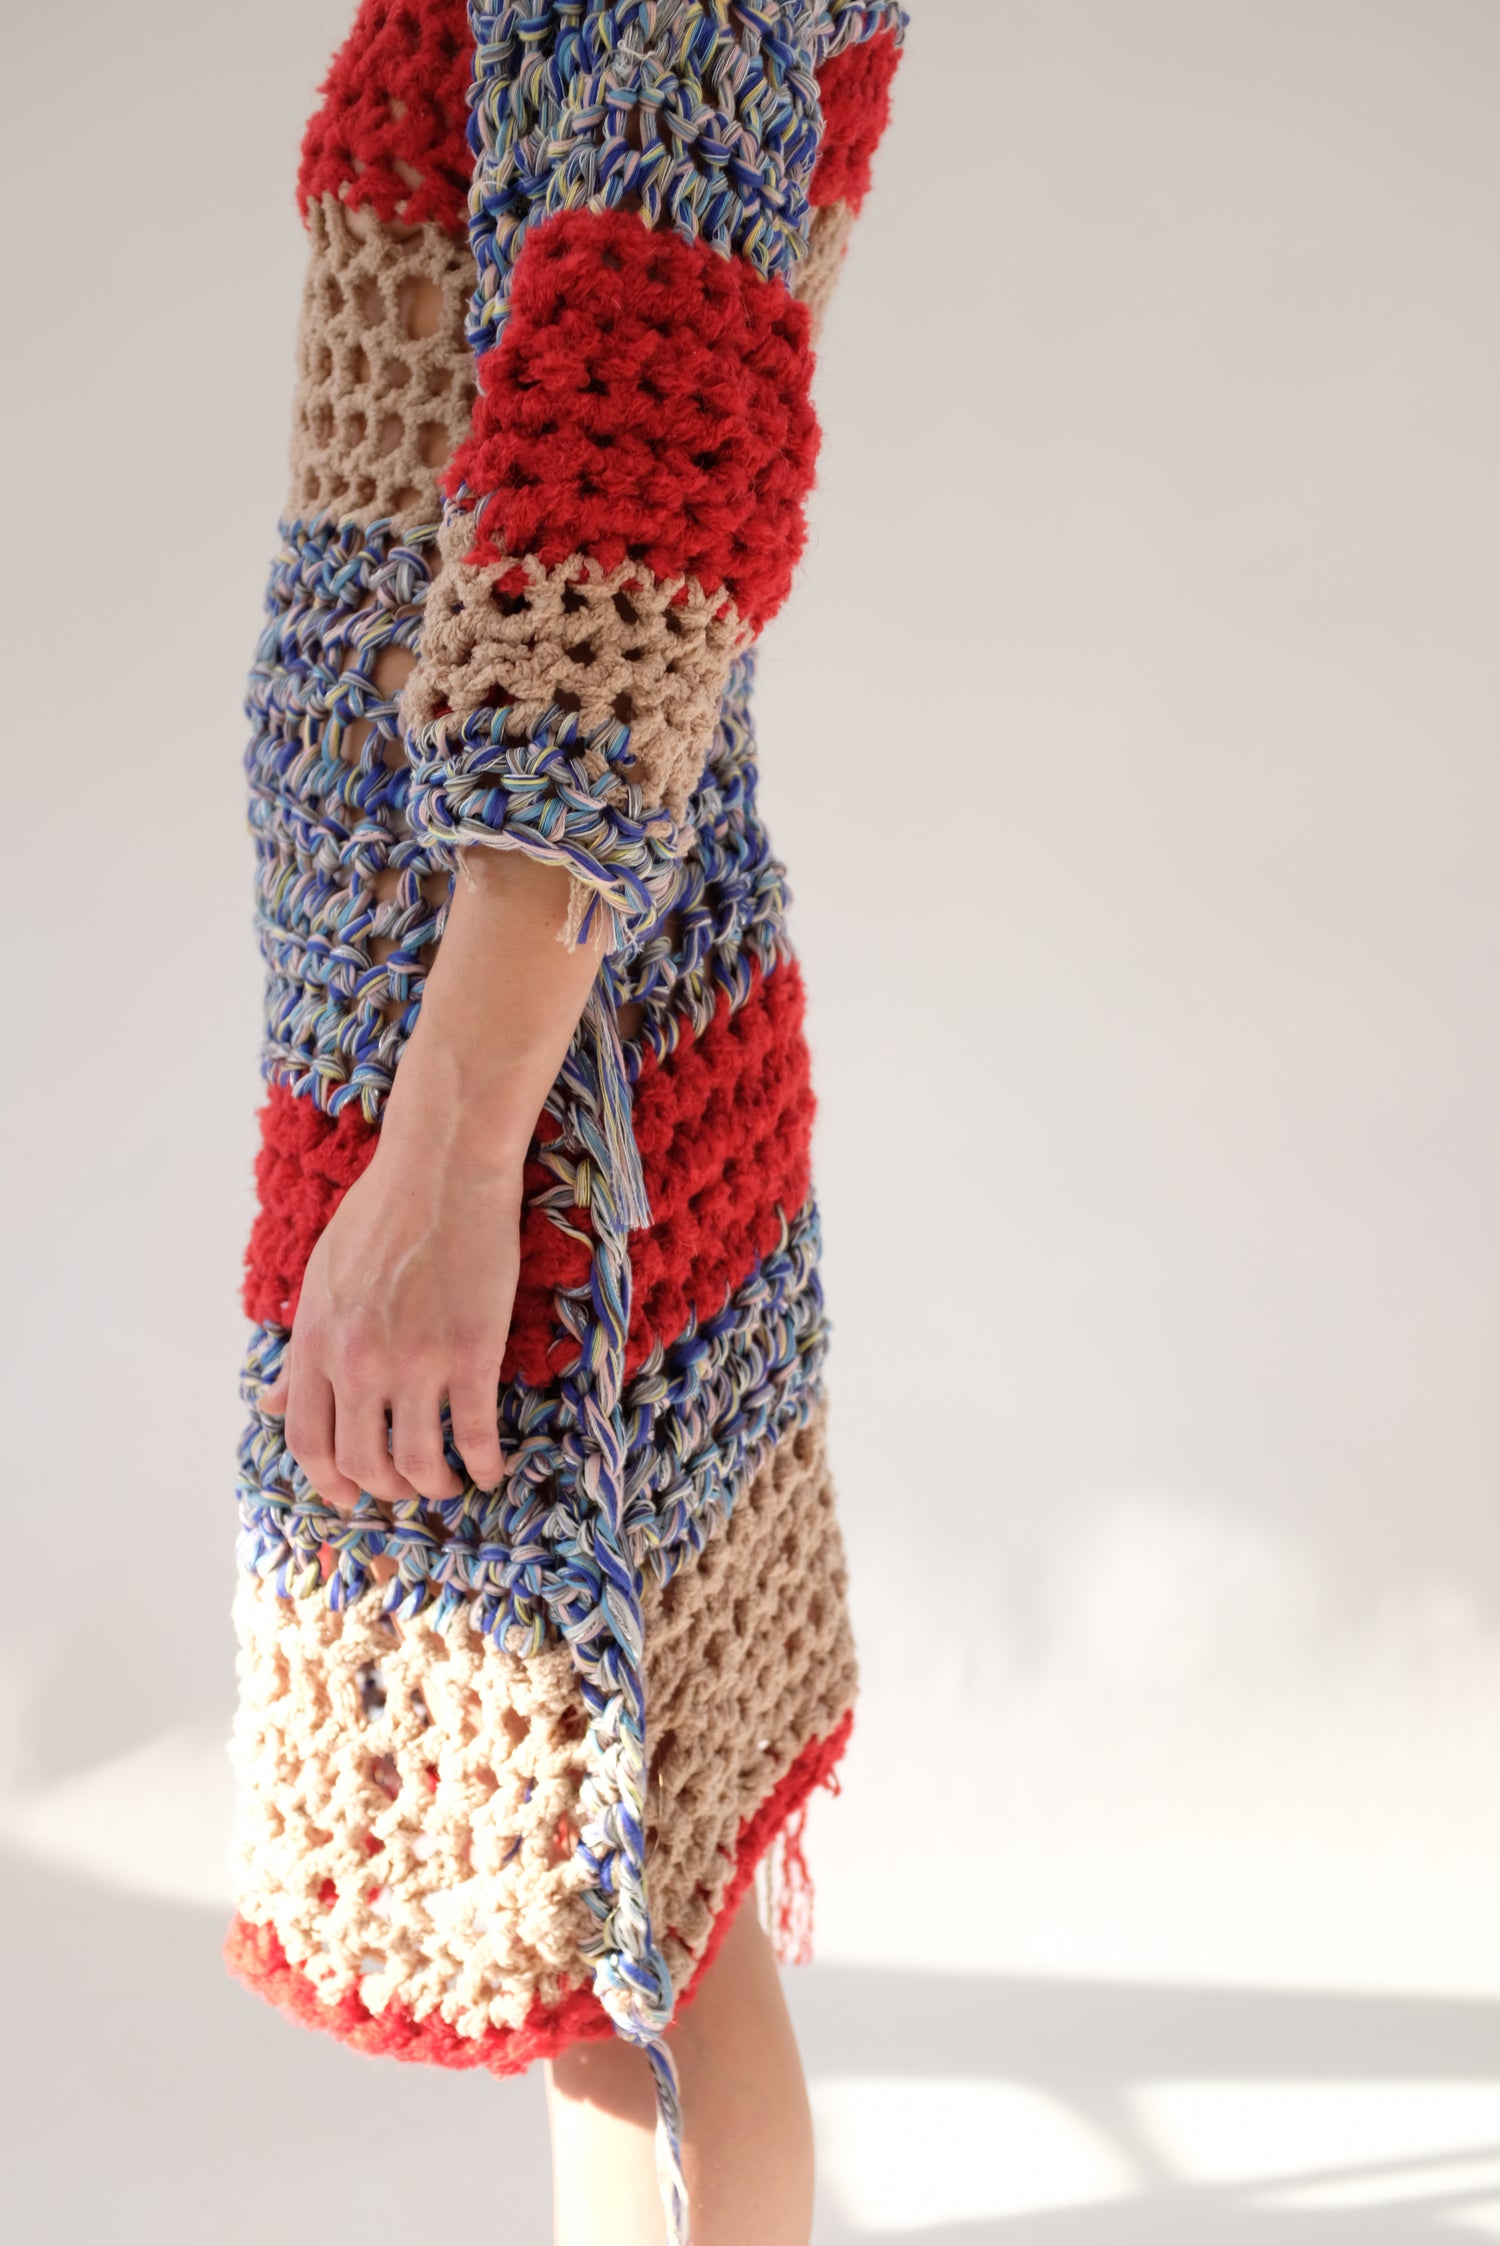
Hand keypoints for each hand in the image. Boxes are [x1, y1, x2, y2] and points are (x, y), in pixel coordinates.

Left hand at [259, 1134, 517, 1508]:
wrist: (442, 1169)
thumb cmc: (382, 1212)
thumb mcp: (322, 1279)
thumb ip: (302, 1348)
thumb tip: (269, 1401)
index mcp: (318, 1342)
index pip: (308, 1439)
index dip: (328, 1479)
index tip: (350, 1494)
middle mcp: (359, 1362)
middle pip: (362, 1461)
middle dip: (386, 1488)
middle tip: (408, 1488)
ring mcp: (416, 1360)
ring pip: (419, 1460)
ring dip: (436, 1486)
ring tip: (451, 1484)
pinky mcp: (471, 1351)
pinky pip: (477, 1433)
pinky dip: (486, 1463)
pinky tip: (493, 1468)